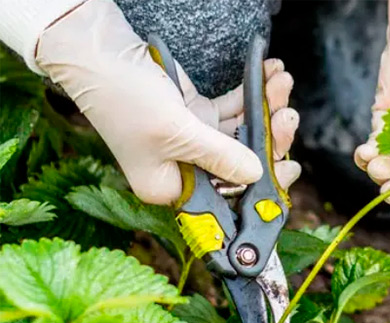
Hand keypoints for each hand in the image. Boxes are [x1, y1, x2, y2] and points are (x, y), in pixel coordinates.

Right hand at [35, 0, 299, 204]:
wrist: (99, 51)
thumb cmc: (124, 97)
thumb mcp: (176, 132)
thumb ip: (221, 156)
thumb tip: (258, 174)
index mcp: (171, 189)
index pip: (225, 201)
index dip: (260, 189)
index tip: (287, 170)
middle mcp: (183, 170)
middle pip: (241, 166)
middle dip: (269, 141)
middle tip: (287, 118)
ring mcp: (192, 141)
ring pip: (241, 135)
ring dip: (265, 109)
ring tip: (281, 84)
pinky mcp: (195, 115)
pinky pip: (232, 110)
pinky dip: (251, 95)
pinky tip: (269, 75)